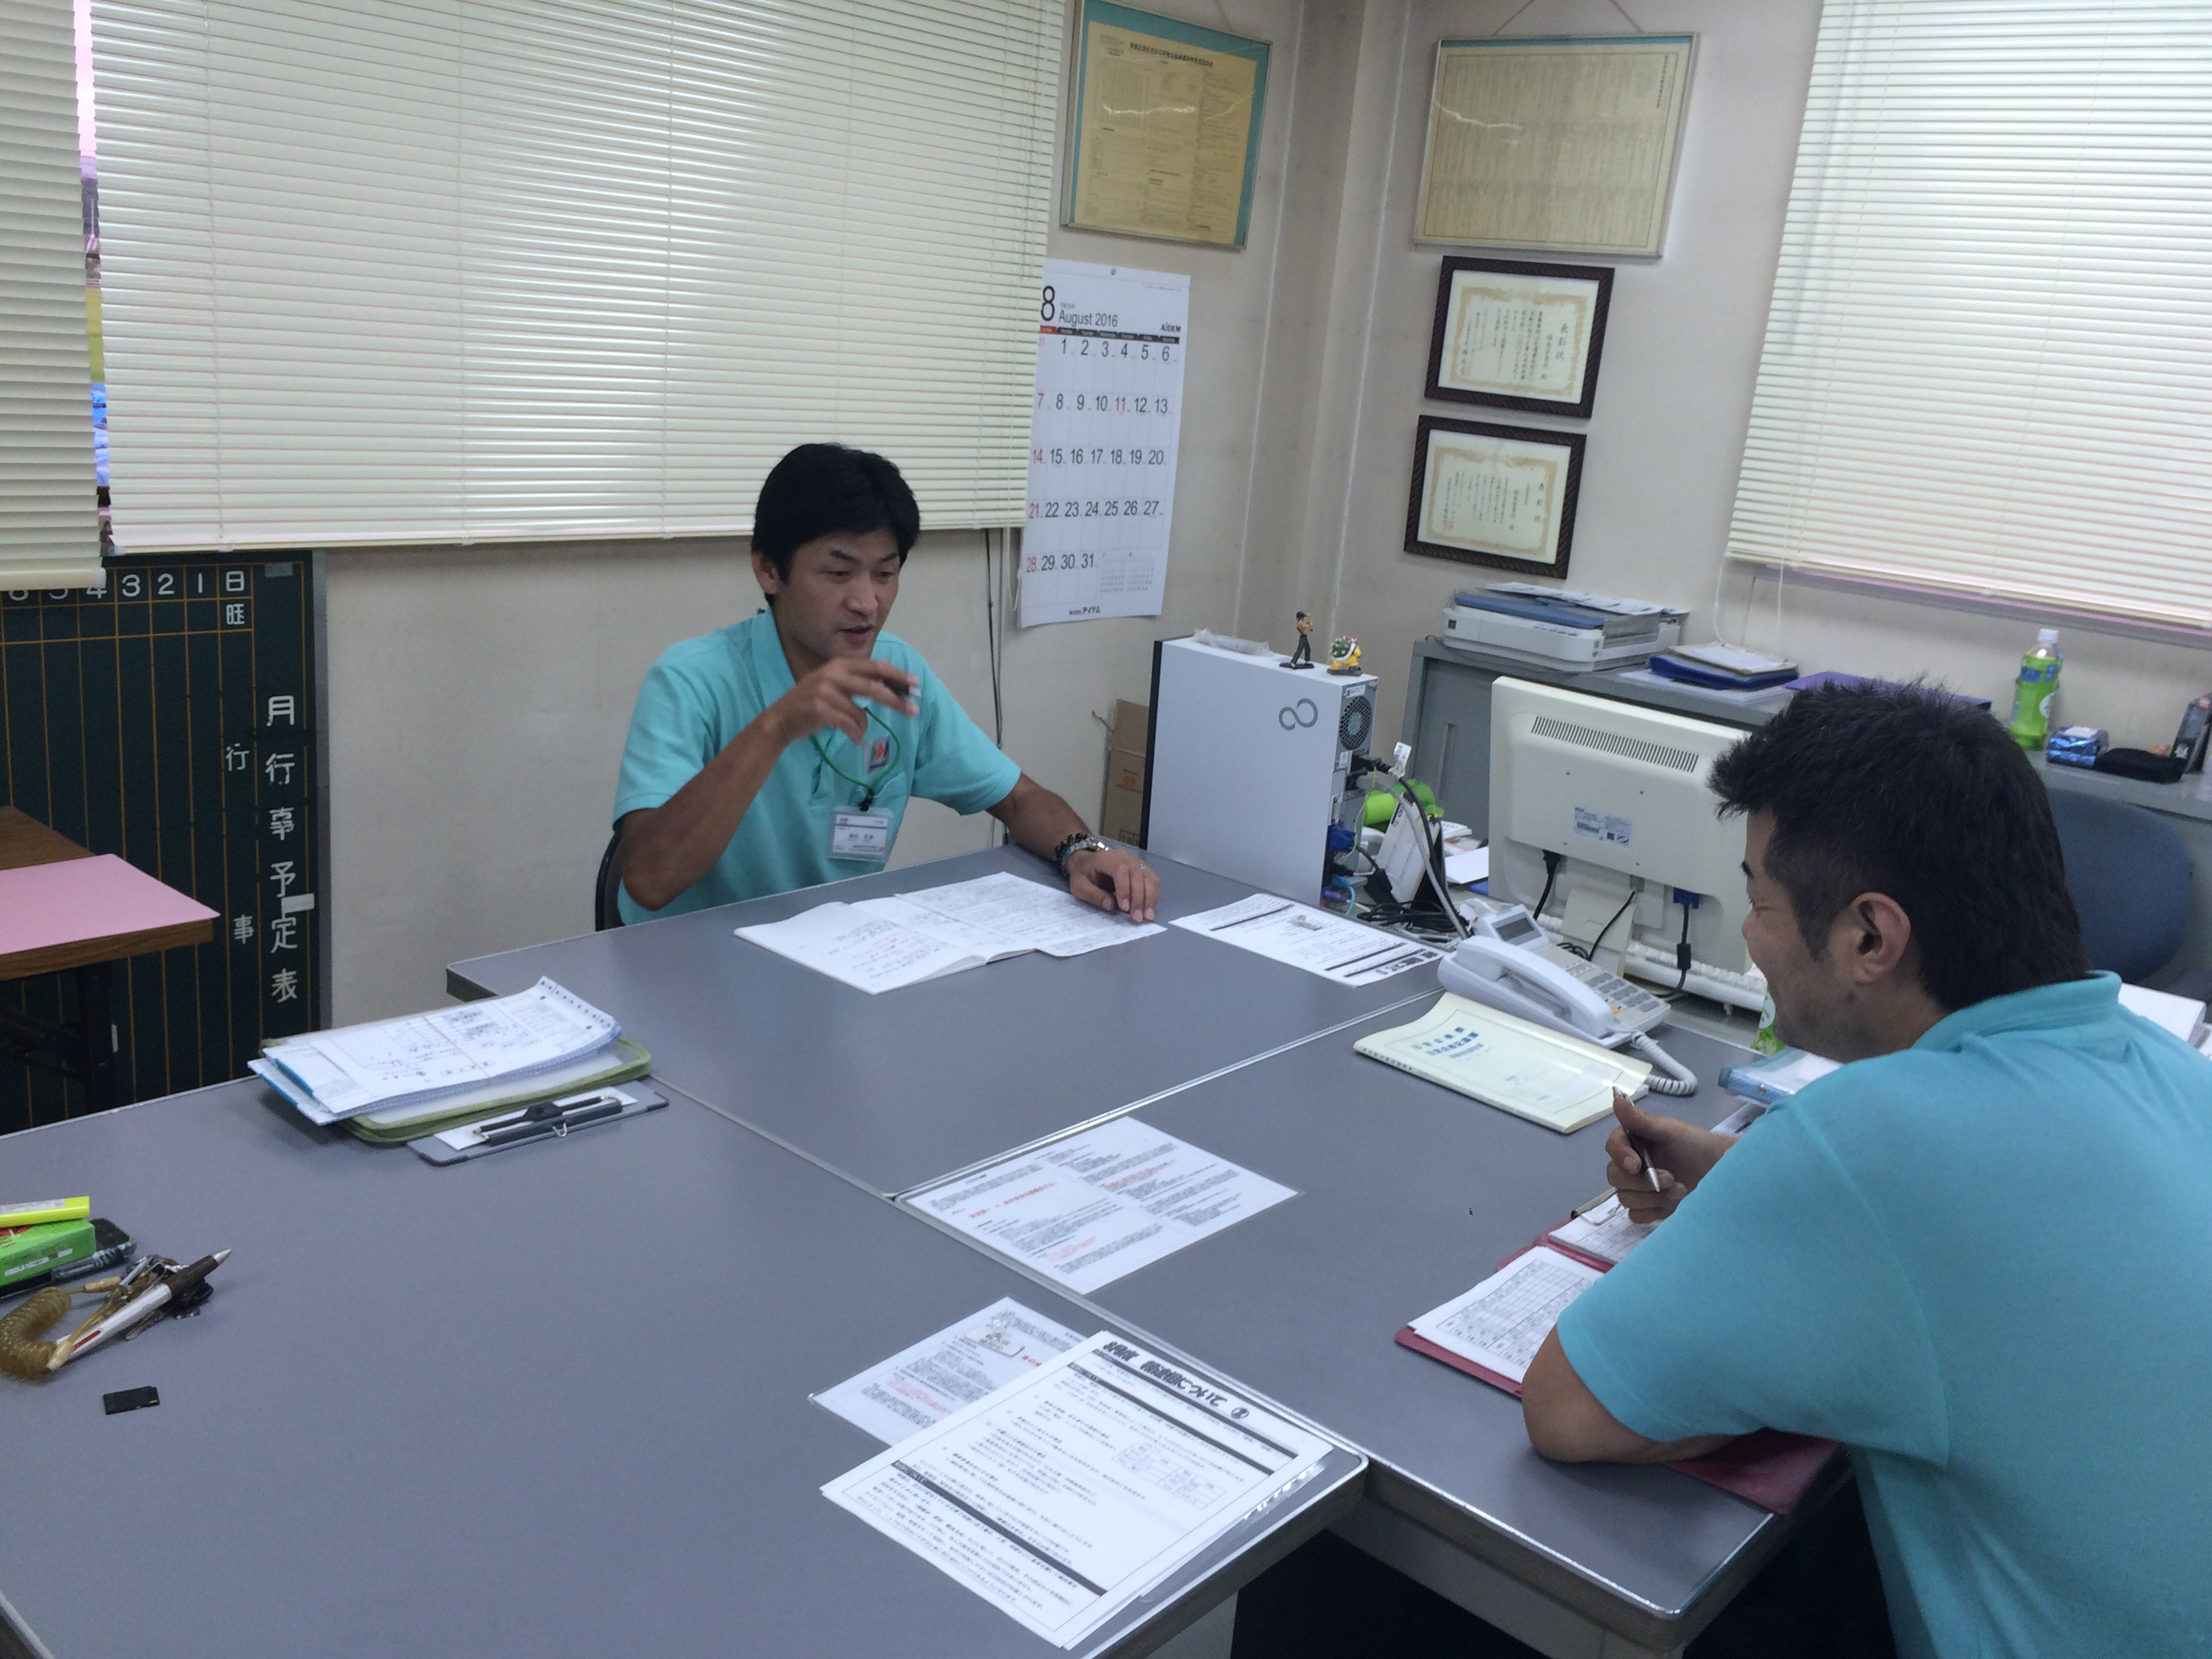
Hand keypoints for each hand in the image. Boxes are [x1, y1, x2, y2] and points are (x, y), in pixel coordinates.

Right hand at [768, 658, 917, 745]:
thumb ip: (858, 678)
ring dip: (862, 726)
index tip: (916, 683)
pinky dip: (855, 734)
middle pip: (873, 687)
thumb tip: (889, 670)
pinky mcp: (820, 709)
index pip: (874, 668)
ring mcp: (825, 691)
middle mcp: (832, 674)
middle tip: (913, 710)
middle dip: (896, 700)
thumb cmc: (812, 702)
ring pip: (860, 712)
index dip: (897, 675)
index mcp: (839, 665)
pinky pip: (849, 725)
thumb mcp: (834, 683)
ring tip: (857, 730)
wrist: (780, 719)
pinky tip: (854, 738)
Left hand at [1066, 846, 1157, 921]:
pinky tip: (1150, 908)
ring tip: (1147, 916)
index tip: (1124, 908)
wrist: (1086, 862)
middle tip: (1137, 918)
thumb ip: (1093, 895)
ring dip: (1149, 898)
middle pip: (1137, 874)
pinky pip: (1153, 879)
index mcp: (1106, 858)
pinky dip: (1154, 894)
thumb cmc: (1082, 875)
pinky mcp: (1142, 868)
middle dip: (1139, 898)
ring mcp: (1135, 861)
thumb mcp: (1079, 886)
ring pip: (1148, 877)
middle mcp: (1124, 857)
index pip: (1120, 870)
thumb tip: (1111, 905)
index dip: (1124, 889)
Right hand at [1604, 1092, 1735, 1224]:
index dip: (1621, 1156)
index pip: (1612, 1148)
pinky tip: (1673, 1203)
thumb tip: (1615, 1099)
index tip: (1636, 1164)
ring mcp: (1639, 1188)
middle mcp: (1632, 1165)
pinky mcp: (1649, 1207)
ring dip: (1652, 1197)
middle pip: (1615, 1177)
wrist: (1722, 1173)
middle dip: (1642, 1181)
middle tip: (1670, 1178)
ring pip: (1625, 1198)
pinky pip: (1636, 1215)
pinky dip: (1653, 1211)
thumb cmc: (1698, 1146)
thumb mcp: (1670, 1130)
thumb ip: (1641, 1120)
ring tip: (1679, 1190)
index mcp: (1633, 1142)